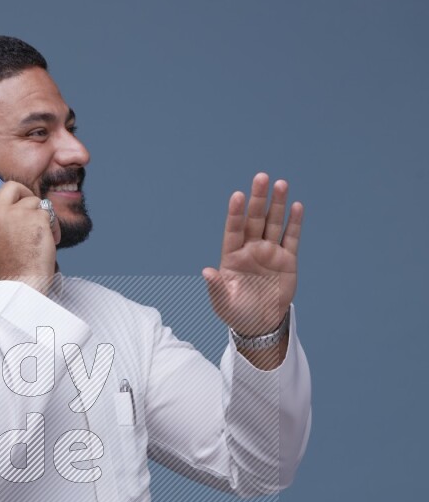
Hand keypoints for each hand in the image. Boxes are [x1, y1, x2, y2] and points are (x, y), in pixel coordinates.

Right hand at [0, 175, 60, 294]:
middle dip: (20, 190)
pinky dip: (52, 225)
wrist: (23, 283)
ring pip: (33, 201)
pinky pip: (47, 212)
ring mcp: (16, 214)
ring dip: (39, 214)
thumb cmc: (5, 277)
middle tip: (27, 200)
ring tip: (41, 232)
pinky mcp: (36, 216)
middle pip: (9, 187)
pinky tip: (50, 238)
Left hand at [202, 173, 302, 334]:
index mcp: (232, 256)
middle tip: (261, 177)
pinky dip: (294, 223)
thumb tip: (206, 272)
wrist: (260, 323)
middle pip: (255, 219)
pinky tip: (296, 206)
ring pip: (274, 223)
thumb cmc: (237, 312)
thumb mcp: (223, 303)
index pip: (233, 229)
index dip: (235, 213)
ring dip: (277, 204)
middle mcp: (251, 249)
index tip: (237, 196)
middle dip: (258, 199)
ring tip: (281, 184)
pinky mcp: (287, 259)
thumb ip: (215, 287)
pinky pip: (291, 238)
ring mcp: (270, 252)